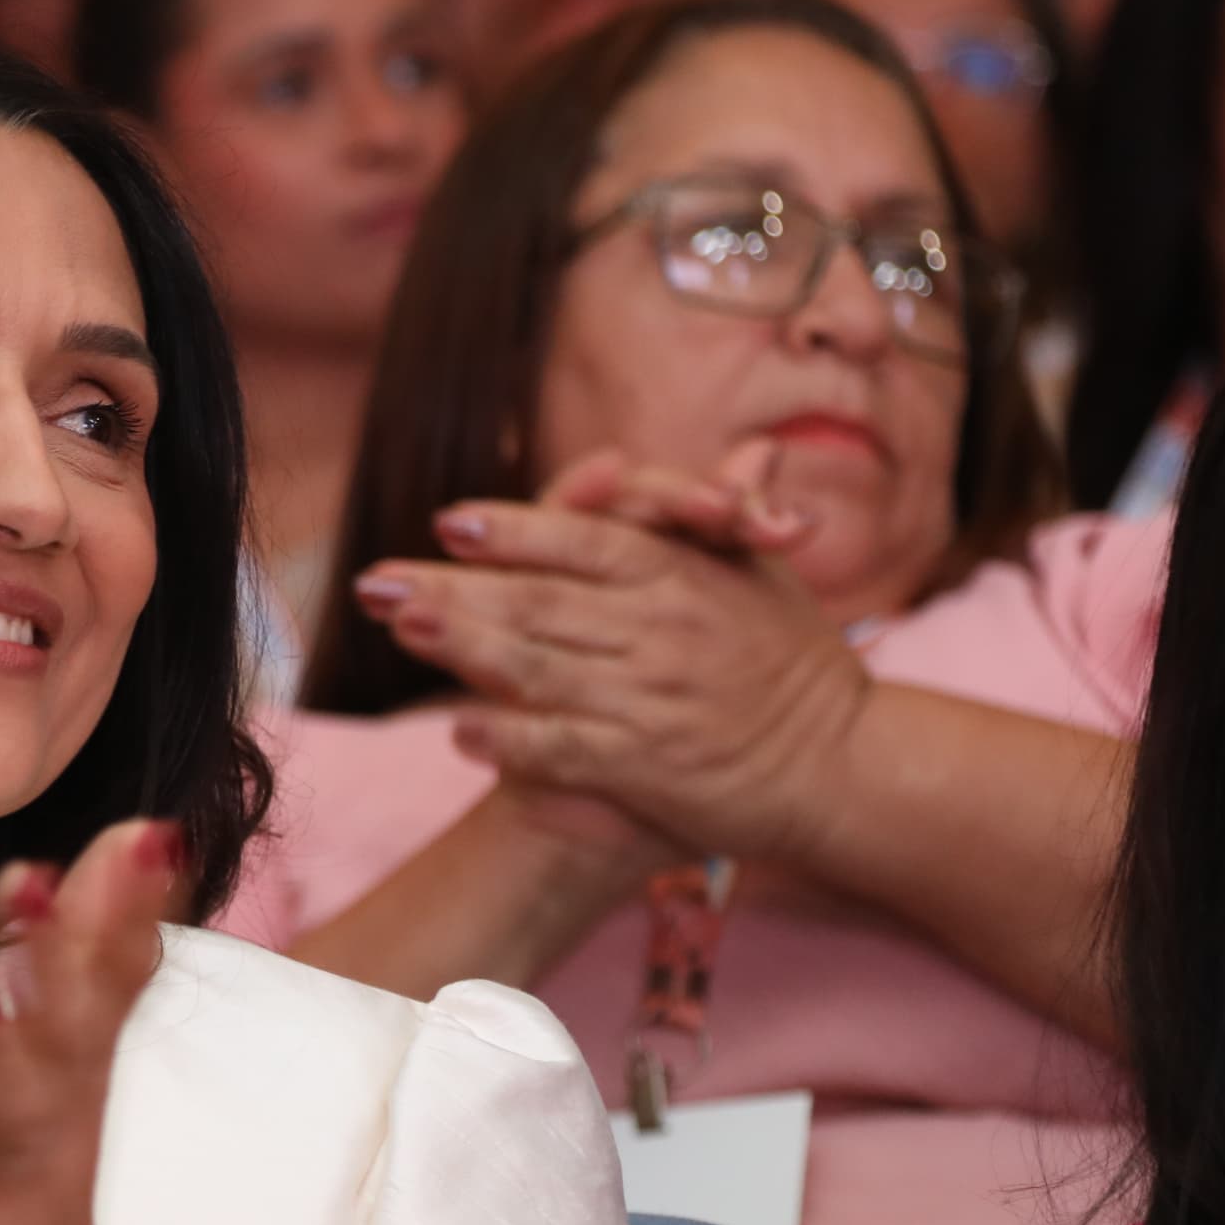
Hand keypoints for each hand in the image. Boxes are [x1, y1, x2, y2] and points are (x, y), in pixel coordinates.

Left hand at [0, 820, 167, 1224]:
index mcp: (50, 1108)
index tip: (139, 831)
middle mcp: (49, 1157)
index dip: (111, 917)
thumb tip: (116, 915)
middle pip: (74, 1041)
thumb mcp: (56, 1118)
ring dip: (16, 1065)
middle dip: (78, 952)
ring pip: (29, 1141)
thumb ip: (82, 1020)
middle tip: (86, 864)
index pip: (92, 992)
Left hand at [350, 446, 870, 868]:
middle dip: (452, 589)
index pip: (585, 541)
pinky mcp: (649, 768)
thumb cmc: (798, 662)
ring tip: (401, 631)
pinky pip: (566, 750)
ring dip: (463, 649)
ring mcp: (651, 701)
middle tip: (378, 582)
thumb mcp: (763, 574)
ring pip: (540, 668)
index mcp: (684, 576)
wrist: (845, 764)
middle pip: (539, 602)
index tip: (448, 522)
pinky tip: (460, 731)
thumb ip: (713, 517)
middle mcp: (661, 632)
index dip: (513, 530)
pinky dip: (511, 740)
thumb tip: (700, 455)